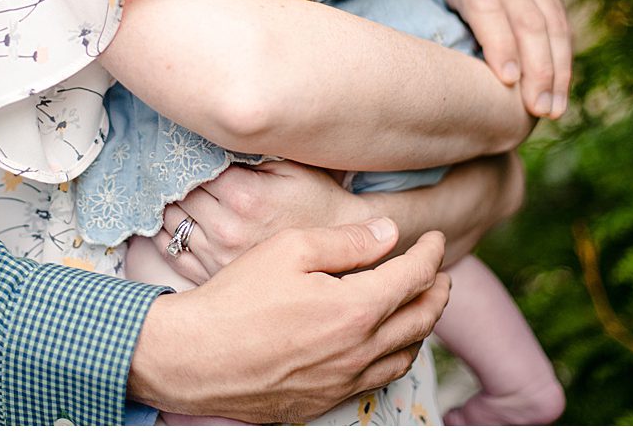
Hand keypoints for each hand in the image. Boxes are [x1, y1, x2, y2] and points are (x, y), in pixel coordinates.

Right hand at [128, 219, 451, 422]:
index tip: (436, 239)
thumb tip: (390, 232)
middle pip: (422, 319)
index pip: (415, 276)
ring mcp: (344, 380)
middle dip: (438, 291)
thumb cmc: (235, 300)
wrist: (193, 358)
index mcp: (358, 309)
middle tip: (440, 272)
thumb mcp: (289, 249)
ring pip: (405, 354)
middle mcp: (360, 350)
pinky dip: (395, 355)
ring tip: (420, 306)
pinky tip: (386, 343)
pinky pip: (378, 378)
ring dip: (421, 327)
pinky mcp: (326, 399)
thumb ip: (347, 240)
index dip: (431, 253)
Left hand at [162, 161, 362, 283]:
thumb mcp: (292, 165)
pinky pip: (170, 250)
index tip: (187, 148)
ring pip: (169, 220)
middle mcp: (227, 228)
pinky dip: (166, 232)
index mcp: (246, 196)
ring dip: (170, 203)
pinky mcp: (211, 273)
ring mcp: (218, 255)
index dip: (189, 155)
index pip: (194, 167)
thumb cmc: (316, 199)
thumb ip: (252, 151)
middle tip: (176, 166)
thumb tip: (212, 135)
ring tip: (178, 191)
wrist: (336, 245)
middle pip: (178, 193)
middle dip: (176, 178)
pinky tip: (177, 218)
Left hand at [417, 0, 571, 119]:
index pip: (486, 9)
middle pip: (527, 20)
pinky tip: (560, 86)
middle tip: (540, 109)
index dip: (499, 45)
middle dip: (538, 69)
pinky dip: (563, 55)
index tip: (508, 82)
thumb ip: (438, 29)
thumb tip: (451, 84)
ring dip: (558, 70)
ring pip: (552, 23)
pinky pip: (560, 20)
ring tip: (554, 108)